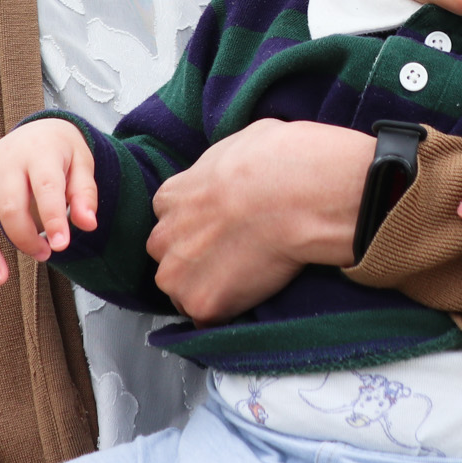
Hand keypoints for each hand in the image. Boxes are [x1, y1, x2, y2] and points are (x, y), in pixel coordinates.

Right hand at [0, 118, 96, 285]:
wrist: (36, 131)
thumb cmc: (61, 153)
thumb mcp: (82, 164)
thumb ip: (85, 194)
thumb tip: (88, 224)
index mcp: (39, 153)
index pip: (45, 187)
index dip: (52, 218)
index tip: (61, 245)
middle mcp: (6, 162)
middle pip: (9, 205)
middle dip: (25, 238)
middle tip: (45, 255)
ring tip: (0, 279)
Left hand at [148, 118, 372, 324]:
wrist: (297, 195)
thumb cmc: (277, 163)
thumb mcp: (240, 143)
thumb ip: (221, 169)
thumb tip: (237, 168)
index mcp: (170, 197)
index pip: (171, 220)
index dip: (198, 227)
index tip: (222, 229)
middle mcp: (164, 237)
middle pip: (171, 258)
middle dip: (196, 260)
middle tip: (236, 254)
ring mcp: (179, 275)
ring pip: (185, 291)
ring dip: (210, 288)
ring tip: (249, 276)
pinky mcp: (203, 304)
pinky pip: (209, 318)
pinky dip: (229, 312)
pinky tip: (254, 293)